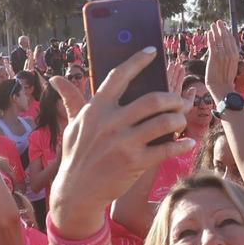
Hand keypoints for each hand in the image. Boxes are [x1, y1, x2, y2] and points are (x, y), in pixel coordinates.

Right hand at [46, 51, 193, 222]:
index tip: (153, 51)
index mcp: (96, 109)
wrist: (76, 193)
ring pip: (164, 122)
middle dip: (173, 98)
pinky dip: (181, 144)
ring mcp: (124, 143)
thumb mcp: (73, 125)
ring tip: (181, 120)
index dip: (137, 61)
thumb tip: (55, 78)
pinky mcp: (135, 163)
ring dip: (179, 119)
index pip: (119, 76)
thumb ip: (71, 99)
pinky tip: (188, 142)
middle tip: (179, 101)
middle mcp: (111, 122)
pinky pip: (166, 149)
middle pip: (153, 99)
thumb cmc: (76, 155)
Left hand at [204, 22, 239, 97]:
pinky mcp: (214, 57)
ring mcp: (222, 55)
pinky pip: (212, 44)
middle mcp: (230, 53)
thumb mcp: (231, 66)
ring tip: (213, 25)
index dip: (227, 32)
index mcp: (235, 55)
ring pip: (219, 39)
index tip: (224, 27)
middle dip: (221, 28)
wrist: (221, 88)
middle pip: (225, 37)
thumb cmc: (225, 79)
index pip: (231, 40)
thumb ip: (229, 57)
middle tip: (218, 22)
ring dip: (215, 31)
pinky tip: (209, 32)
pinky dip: (210, 37)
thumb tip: (227, 51)